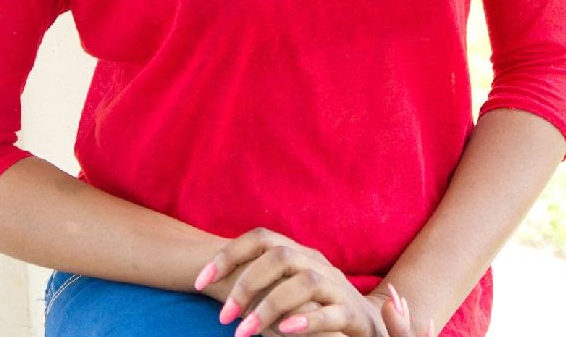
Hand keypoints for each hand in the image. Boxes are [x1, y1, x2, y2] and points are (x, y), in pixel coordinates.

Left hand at [193, 227, 433, 335]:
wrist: (367, 326)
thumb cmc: (315, 307)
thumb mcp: (284, 290)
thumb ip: (258, 283)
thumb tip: (213, 284)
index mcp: (296, 253)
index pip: (259, 238)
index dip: (228, 255)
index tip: (198, 282)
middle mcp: (316, 262)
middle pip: (280, 256)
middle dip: (246, 284)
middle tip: (223, 317)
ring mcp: (336, 286)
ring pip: (304, 282)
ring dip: (270, 306)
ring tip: (245, 332)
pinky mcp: (352, 314)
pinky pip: (330, 312)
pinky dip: (306, 320)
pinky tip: (284, 331)